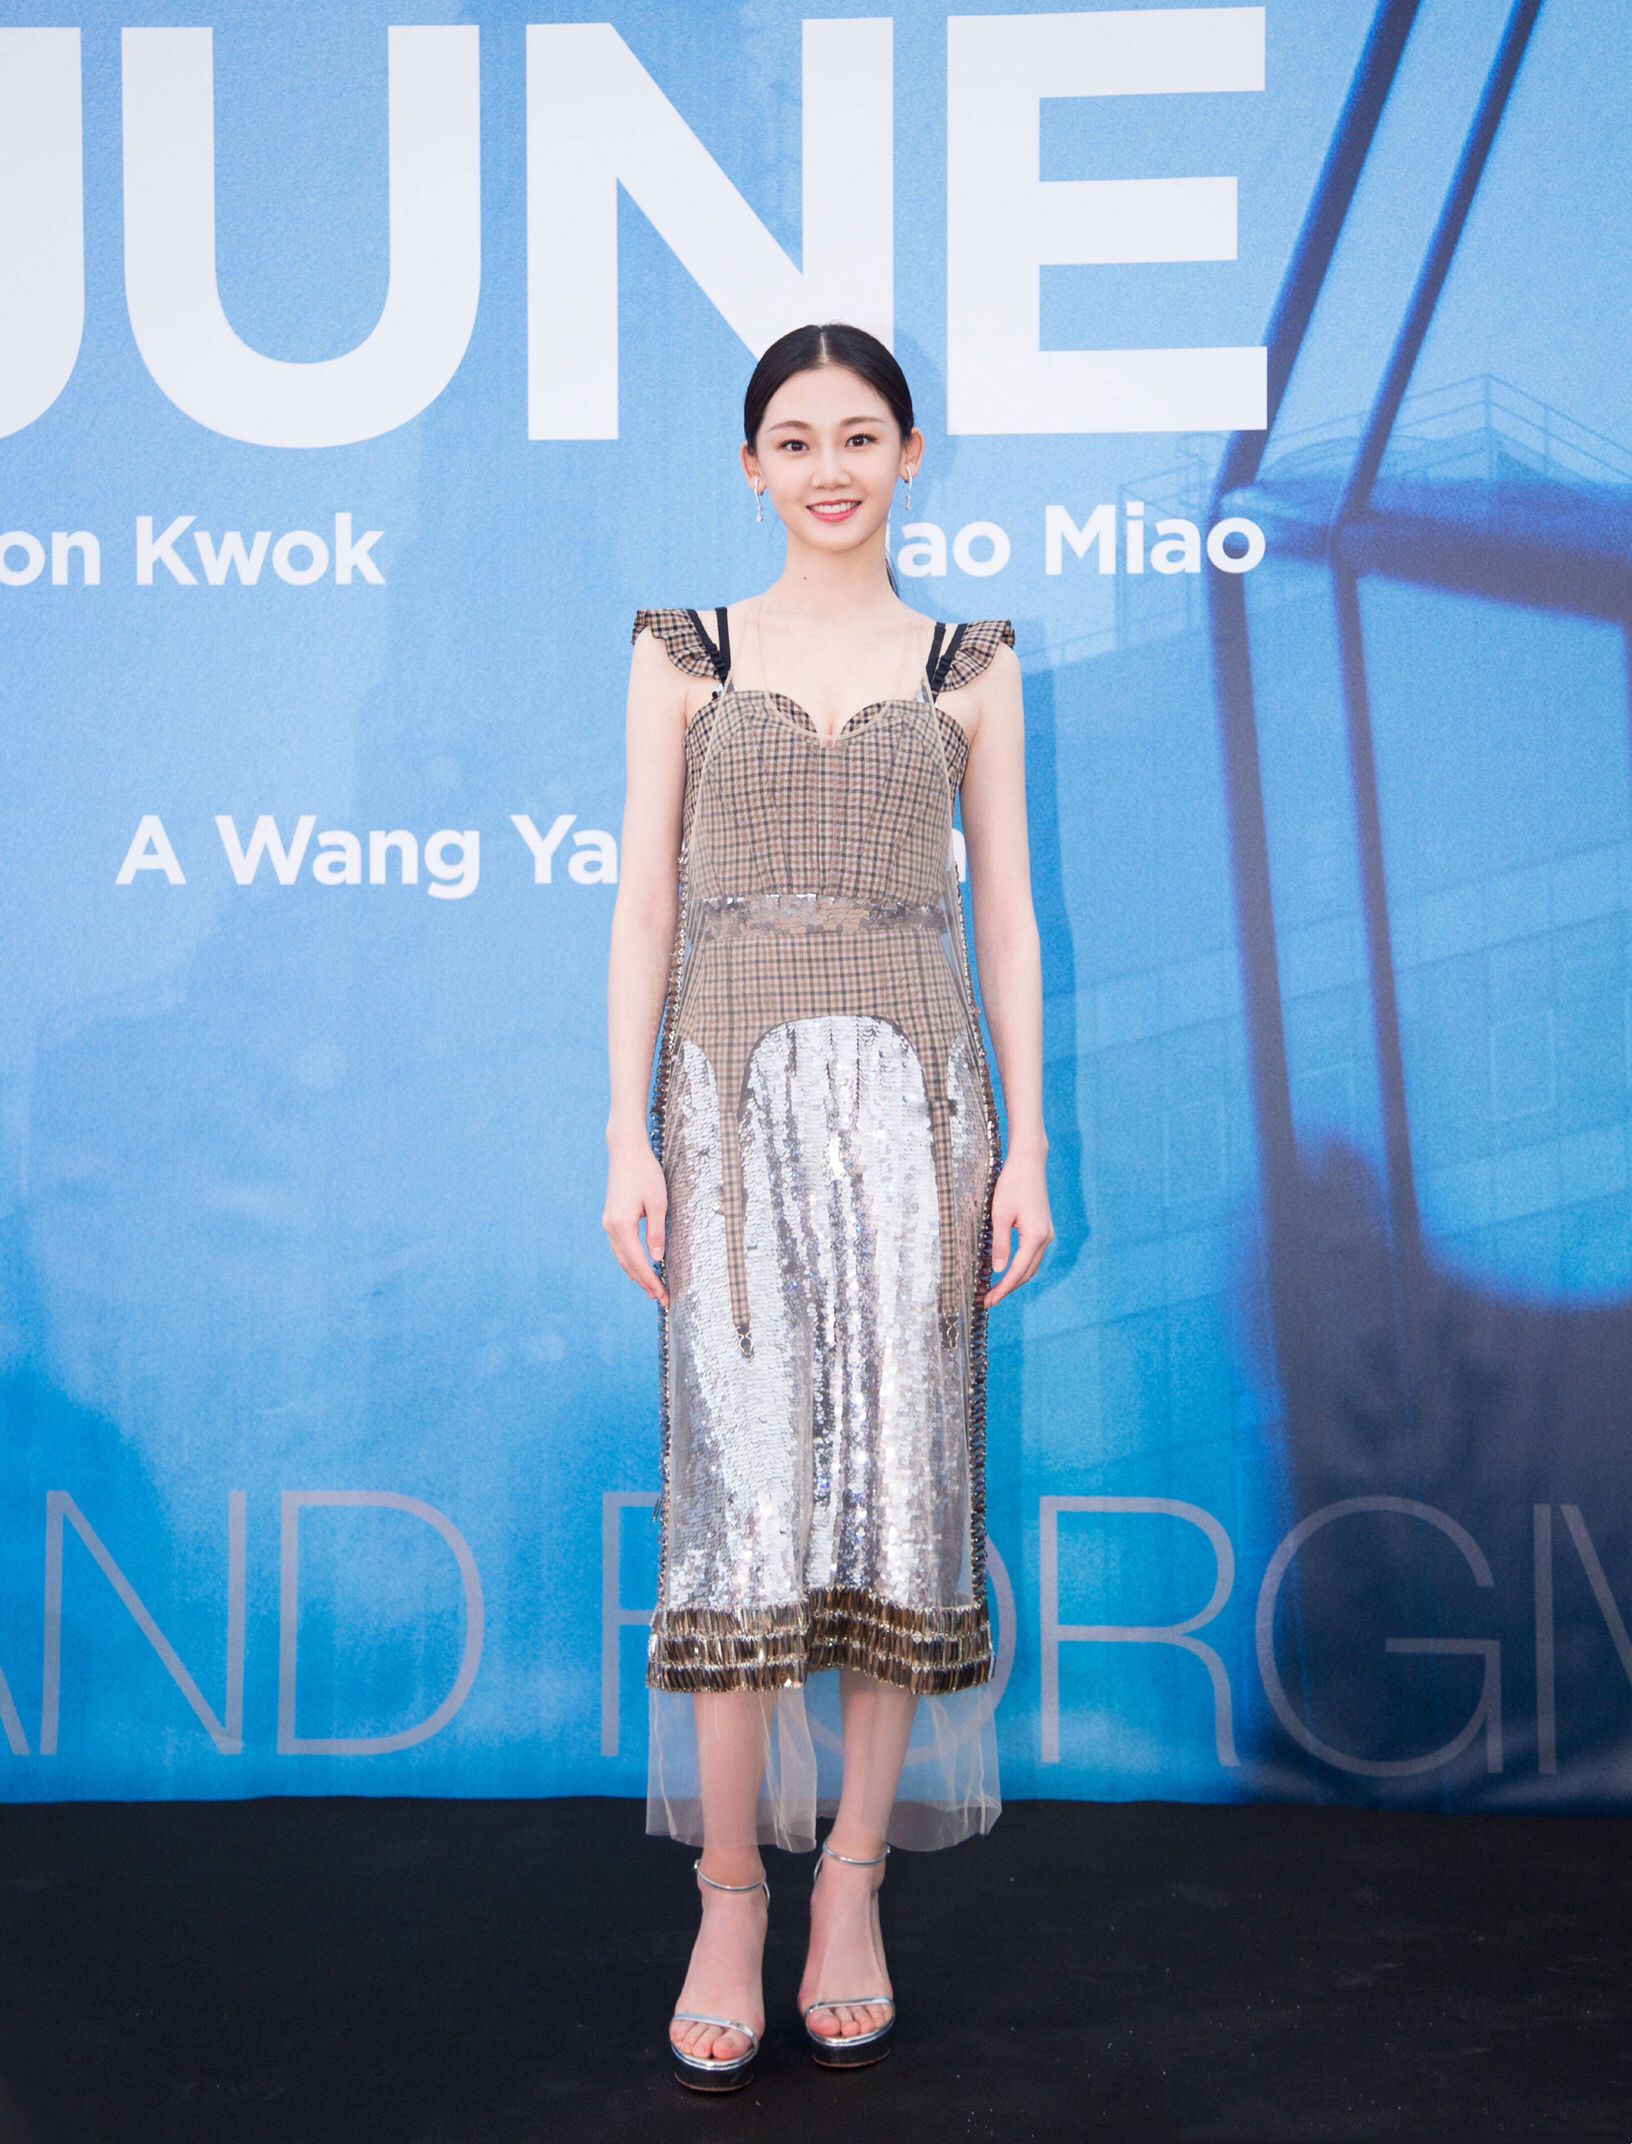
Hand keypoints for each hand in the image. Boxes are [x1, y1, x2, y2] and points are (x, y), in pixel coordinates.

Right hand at [604, 1138, 669, 1306]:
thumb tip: (656, 1258)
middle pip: (627, 1263)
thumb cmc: (645, 1173)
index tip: (663, 1295)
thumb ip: (656, 1232)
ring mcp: (608, 1222)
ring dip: (636, 1273)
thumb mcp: (658, 1202)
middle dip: (644, 1282)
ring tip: (651, 1288)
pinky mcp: (611, 1217)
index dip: (650, 1280)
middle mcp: (610, 1226)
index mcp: (622, 1225)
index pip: (637, 1262)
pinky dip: (629, 1260)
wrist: (626, 1151)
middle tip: (661, 1298)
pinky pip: (619, 1246)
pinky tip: (637, 1267)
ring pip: (621, 1257)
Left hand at [985, 1151, 1051, 1307]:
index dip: (1003, 1288)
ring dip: (1015, 1278)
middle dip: (1008, 1288)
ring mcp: (1047, 1233)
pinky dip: (1021, 1266)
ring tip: (996, 1289)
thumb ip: (1000, 1244)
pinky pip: (1033, 1254)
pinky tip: (1007, 1268)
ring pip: (1031, 1265)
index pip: (1017, 1271)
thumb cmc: (1012, 1185)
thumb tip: (998, 1270)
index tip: (989, 1300)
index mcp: (1035, 1237)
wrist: (1029, 1163)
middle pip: (1027, 1272)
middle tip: (989, 1299)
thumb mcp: (1000, 1215)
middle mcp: (1045, 1238)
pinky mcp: (1043, 1228)